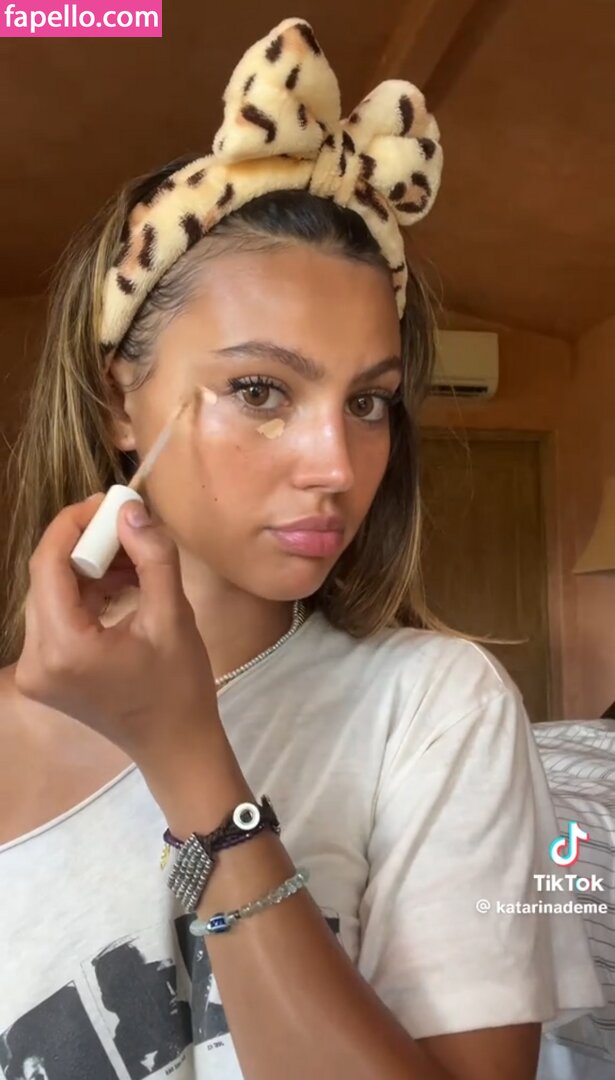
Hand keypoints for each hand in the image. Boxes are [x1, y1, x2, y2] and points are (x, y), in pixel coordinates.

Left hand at [15, 494, 221, 769]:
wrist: (175, 746)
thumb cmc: (180, 687)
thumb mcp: (174, 617)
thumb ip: (153, 558)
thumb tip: (130, 510)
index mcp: (63, 648)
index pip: (48, 564)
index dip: (74, 524)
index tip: (110, 503)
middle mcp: (35, 660)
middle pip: (47, 577)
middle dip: (87, 545)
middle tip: (129, 526)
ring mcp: (34, 670)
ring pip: (52, 593)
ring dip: (89, 568)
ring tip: (135, 558)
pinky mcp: (44, 672)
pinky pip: (57, 615)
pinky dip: (86, 593)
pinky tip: (123, 585)